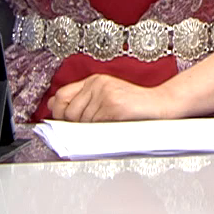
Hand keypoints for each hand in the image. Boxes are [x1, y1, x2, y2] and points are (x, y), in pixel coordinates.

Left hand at [47, 74, 175, 122]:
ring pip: (82, 121)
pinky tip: (112, 127)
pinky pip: (95, 126)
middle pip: (68, 111)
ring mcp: (105, 94)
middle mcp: (97, 84)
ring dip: (91, 130)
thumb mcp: (105, 97)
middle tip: (90, 129)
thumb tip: (52, 104)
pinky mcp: (113, 105)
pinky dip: (101, 132)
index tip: (65, 122)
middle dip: (74, 125)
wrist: (161, 104)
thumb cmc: (135, 105)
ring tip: (107, 126)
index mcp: (94, 80)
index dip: (59, 112)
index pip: (61, 95)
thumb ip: (80, 100)